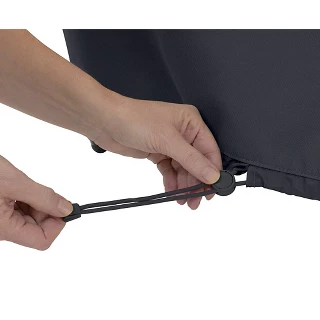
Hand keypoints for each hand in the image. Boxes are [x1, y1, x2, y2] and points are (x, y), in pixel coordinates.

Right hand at [0, 143, 71, 249]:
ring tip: (28, 186)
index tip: (64, 207)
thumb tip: (66, 209)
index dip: (57, 224)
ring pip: (30, 220)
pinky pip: (21, 212)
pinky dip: (29, 201)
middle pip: (37, 230)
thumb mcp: (18, 182)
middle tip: (47, 191)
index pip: (41, 240)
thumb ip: (45, 198)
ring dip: (38, 204)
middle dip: (47, 211)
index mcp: (2, 229)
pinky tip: (22, 188)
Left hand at [90, 98, 222, 208]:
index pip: (209, 150)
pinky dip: (172, 181)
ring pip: (184, 168)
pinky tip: (172, 192)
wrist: (105, 122)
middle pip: (197, 162)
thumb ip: (192, 160)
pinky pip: (170, 170)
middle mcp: (183, 132)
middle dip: (197, 182)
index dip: (213, 171)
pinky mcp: (158, 152)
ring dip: (184, 185)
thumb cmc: (134, 119)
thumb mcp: (167, 140)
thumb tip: (213, 175)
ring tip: (183, 200)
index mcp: (191, 121)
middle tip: (196, 201)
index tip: (214, 190)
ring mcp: (170, 143)